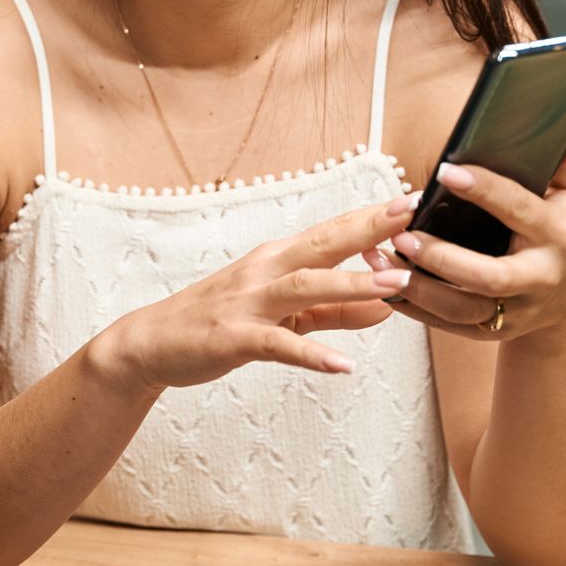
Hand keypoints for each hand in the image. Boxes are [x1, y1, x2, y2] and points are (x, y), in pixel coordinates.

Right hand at [97, 195, 419, 393]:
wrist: (153, 342)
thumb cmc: (218, 321)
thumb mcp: (281, 313)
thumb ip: (333, 310)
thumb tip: (386, 304)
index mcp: (277, 258)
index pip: (332, 231)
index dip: (371, 216)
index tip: (412, 201)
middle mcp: (264, 271)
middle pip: (323, 245)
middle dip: (369, 229)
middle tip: (412, 217)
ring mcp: (248, 303)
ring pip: (305, 288)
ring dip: (351, 285)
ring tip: (395, 285)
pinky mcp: (235, 338)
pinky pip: (278, 345)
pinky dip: (311, 354)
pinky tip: (342, 365)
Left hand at [365, 114, 565, 343]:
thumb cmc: (561, 235)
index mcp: (556, 235)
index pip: (518, 209)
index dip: (484, 190)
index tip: (446, 172)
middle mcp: (538, 277)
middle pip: (488, 276)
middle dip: (443, 258)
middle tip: (402, 235)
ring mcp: (516, 310)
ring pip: (462, 308)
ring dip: (417, 288)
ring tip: (379, 261)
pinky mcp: (493, 331)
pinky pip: (447, 325)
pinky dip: (414, 309)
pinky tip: (384, 285)